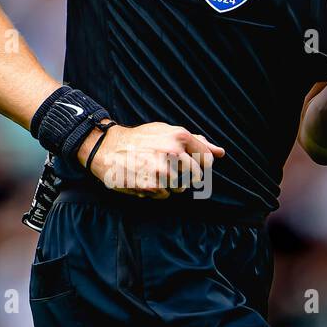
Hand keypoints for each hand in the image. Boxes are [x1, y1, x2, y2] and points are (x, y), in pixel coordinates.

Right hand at [84, 123, 224, 198]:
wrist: (106, 148)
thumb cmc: (138, 139)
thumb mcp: (165, 132)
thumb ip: (194, 141)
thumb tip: (220, 152)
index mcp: (179, 136)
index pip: (206, 158)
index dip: (200, 164)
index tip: (189, 164)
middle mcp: (173, 152)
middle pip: (196, 176)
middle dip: (184, 176)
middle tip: (165, 167)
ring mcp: (163, 170)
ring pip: (182, 187)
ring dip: (170, 184)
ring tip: (153, 171)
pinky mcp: (153, 186)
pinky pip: (165, 194)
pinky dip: (157, 190)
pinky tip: (145, 178)